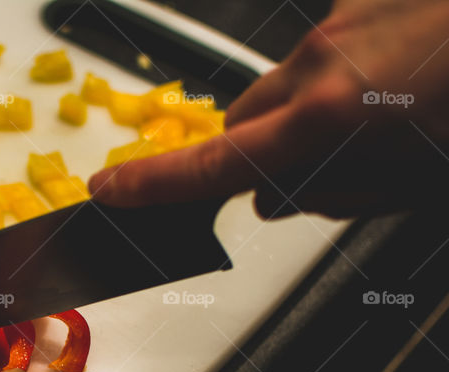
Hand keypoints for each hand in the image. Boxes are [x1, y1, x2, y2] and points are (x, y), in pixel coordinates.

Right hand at [89, 0, 448, 218]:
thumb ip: (334, 195)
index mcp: (328, 119)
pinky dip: (343, 74)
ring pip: (283, 85)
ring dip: (307, 113)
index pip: (211, 162)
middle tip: (307, 177)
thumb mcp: (415, 182)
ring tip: (381, 121)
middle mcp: (321, 63)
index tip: (109, 190)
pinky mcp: (362, 0)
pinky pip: (325, 47)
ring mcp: (340, 24)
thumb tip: (275, 198)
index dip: (152, 183)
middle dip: (257, 153)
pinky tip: (398, 78)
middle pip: (242, 121)